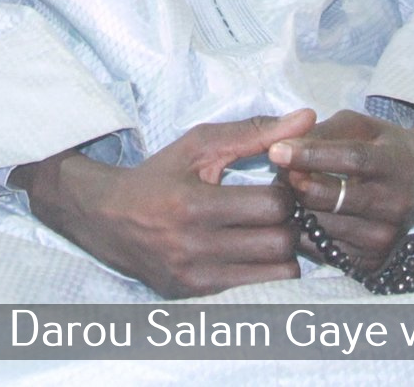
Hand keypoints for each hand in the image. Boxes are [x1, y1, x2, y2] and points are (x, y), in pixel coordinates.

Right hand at [11, 110, 312, 298]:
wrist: (107, 218)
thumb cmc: (158, 175)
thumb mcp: (200, 144)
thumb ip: (255, 132)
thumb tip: (307, 118)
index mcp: (193, 205)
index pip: (271, 205)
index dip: (286, 191)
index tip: (279, 183)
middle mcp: (193, 248)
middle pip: (279, 242)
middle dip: (290, 221)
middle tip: (281, 208)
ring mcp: (195, 278)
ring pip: (276, 272)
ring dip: (284, 248)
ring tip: (271, 228)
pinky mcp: (197, 295)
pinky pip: (257, 288)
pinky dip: (264, 267)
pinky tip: (253, 247)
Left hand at [270, 109, 413, 271]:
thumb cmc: (382, 147)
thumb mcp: (360, 126)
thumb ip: (323, 132)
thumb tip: (283, 148)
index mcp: (395, 163)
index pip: (351, 159)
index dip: (311, 155)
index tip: (275, 151)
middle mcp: (396, 203)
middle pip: (332, 198)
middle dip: (296, 185)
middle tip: (278, 173)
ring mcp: (386, 236)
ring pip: (323, 227)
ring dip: (296, 210)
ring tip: (290, 193)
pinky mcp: (374, 261)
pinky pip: (324, 250)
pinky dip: (306, 233)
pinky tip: (305, 216)